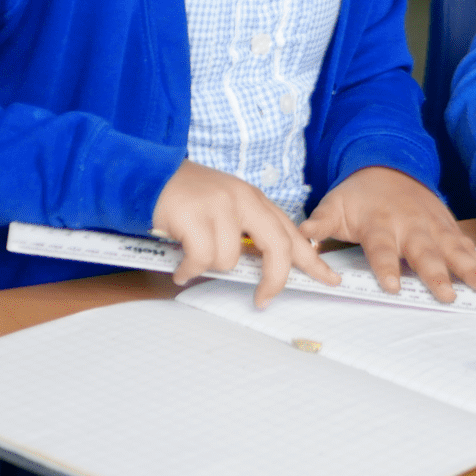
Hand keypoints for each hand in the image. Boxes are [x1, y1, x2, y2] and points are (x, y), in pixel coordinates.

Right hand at [151, 160, 337, 306]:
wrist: (146, 175)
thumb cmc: (185, 198)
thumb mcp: (225, 208)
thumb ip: (247, 232)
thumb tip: (265, 271)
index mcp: (254, 198)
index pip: (291, 233)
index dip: (312, 260)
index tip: (330, 279)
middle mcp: (242, 198)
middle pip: (278, 247)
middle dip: (274, 279)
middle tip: (263, 299)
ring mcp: (219, 205)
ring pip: (231, 260)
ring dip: (209, 268)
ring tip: (192, 260)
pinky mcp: (194, 215)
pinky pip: (202, 259)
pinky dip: (189, 270)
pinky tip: (180, 267)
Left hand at [301, 167, 475, 301]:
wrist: (388, 165)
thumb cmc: (358, 195)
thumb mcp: (333, 205)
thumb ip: (318, 225)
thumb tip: (301, 239)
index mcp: (379, 224)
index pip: (382, 248)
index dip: (386, 267)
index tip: (391, 287)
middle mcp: (408, 225)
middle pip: (423, 252)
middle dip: (436, 273)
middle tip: (447, 295)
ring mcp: (431, 225)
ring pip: (451, 248)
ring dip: (468, 266)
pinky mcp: (446, 225)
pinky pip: (463, 242)